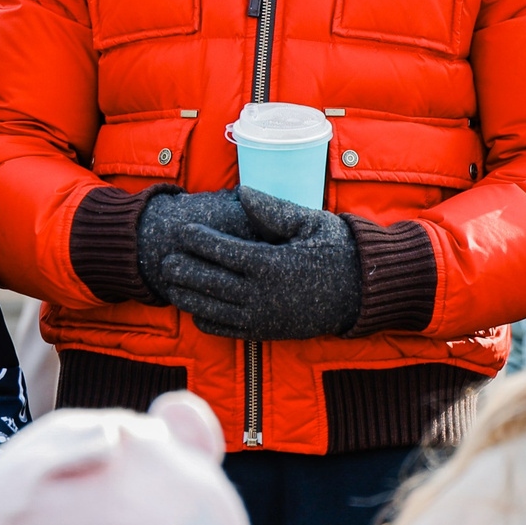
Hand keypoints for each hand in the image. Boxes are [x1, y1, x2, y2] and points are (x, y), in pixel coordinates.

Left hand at [159, 187, 360, 339]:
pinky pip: (227, 330)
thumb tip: (243, 192)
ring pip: (213, 310)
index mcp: (273, 264)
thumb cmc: (336, 250)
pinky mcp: (265, 332)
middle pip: (211, 283)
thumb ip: (273, 210)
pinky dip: (206, 320)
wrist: (361, 293)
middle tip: (164, 259)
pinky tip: (194, 309)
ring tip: (170, 284)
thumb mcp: (310, 223)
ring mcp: (263, 317)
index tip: (183, 230)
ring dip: (188, 297)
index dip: (200, 241)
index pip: (225, 252)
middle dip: (185, 270)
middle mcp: (263, 295)